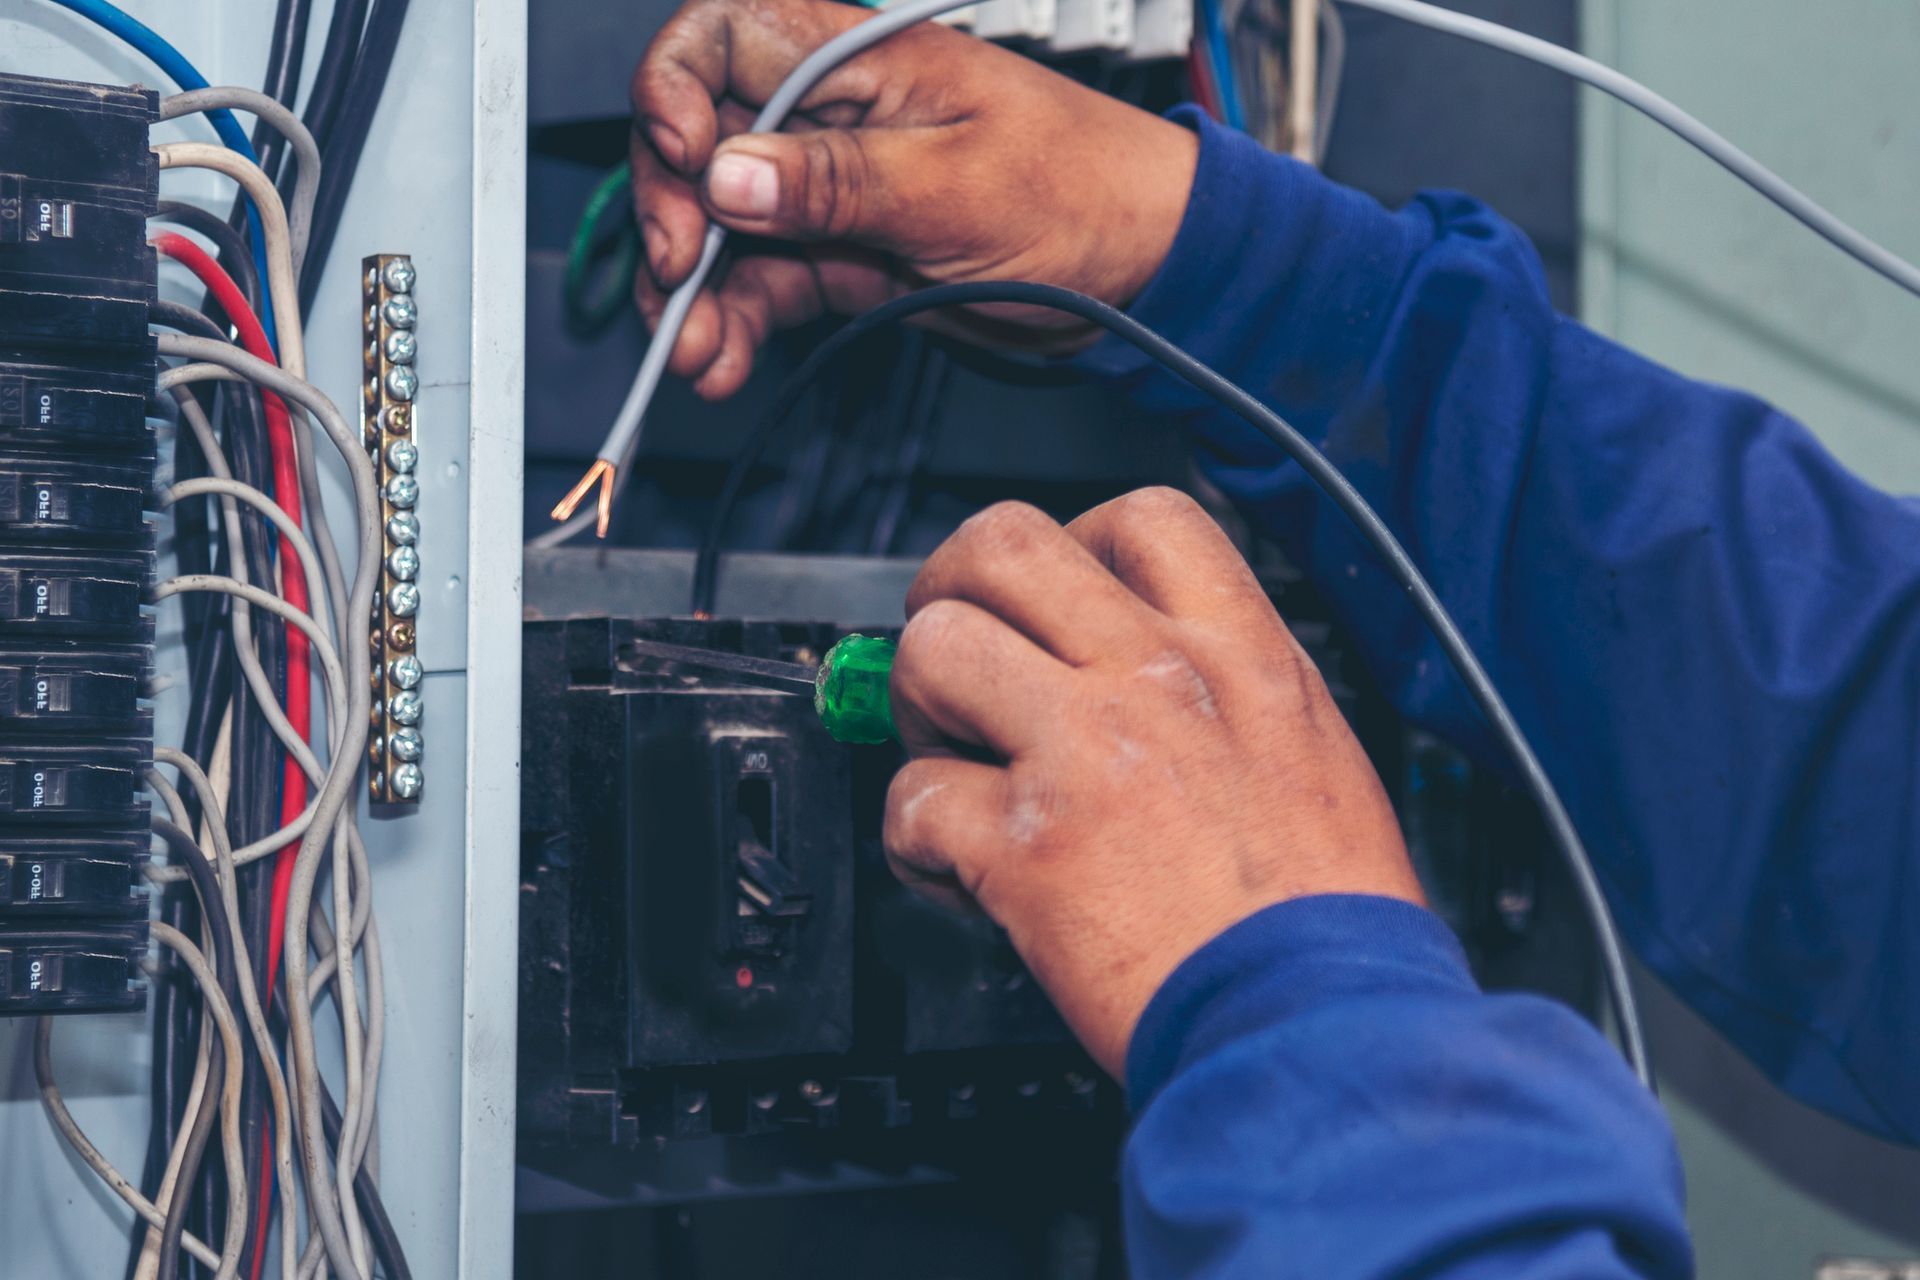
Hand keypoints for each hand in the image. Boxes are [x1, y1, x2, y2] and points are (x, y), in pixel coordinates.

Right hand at [629, 0, 1198, 397]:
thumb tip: (728, 172)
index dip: (673, 88)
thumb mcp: (957, 186)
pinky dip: (734, 324)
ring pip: (720, 228)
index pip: (718, 35)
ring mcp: (829, 191)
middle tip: (678, 271)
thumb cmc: (1086, 190)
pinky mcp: (839, 255)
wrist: (1140, 270)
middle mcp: (829, 115)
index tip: (683, 157)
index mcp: (855, 56)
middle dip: (673, 211)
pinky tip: (722, 359)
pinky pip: (761, 284)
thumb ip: (837, 182)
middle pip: (698, 142)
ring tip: (695, 349)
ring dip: (695, 293)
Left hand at [882, 489, 1424, 1076]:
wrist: (1321, 1026)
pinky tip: (960, 875)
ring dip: (920, 709)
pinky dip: (914, 843)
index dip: (1071, 542)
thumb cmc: (1331, 921)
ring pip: (933, 649)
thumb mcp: (1317, 757)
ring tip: (953, 765)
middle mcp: (1157, 680)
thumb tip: (1136, 674)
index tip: (1051, 602)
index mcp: (1242, 654)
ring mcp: (1084, 752)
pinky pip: (910, 800)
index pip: (1141, 516)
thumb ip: (1228, 696)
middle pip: (1004, 544)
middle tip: (959, 657)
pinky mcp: (1024, 845)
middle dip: (952, 590)